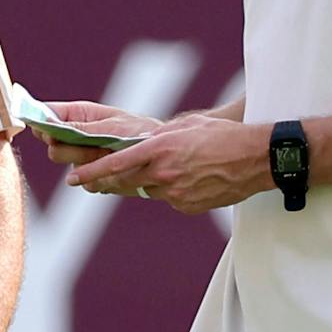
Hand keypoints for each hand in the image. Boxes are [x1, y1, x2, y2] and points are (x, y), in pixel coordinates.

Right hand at [31, 101, 161, 167]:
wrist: (161, 160)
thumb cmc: (140, 133)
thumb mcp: (112, 127)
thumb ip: (80, 128)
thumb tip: (50, 124)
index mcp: (79, 115)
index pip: (47, 115)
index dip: (42, 122)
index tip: (45, 130)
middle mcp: (76, 136)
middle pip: (52, 144)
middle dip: (68, 147)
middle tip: (89, 146)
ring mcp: (81, 158)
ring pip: (65, 162)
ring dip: (86, 160)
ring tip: (108, 154)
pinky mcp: (90, 178)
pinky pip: (83, 182)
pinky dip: (98, 178)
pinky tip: (113, 170)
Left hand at [68, 115, 271, 213]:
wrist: (258, 158)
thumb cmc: (224, 136)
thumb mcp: (187, 126)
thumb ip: (160, 138)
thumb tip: (142, 146)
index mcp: (161, 149)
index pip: (116, 163)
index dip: (92, 172)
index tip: (73, 179)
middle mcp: (164, 173)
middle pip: (125, 182)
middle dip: (107, 181)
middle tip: (89, 181)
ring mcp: (176, 193)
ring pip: (148, 190)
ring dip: (145, 182)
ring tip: (164, 170)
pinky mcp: (188, 206)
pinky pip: (169, 199)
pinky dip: (170, 190)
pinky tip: (190, 179)